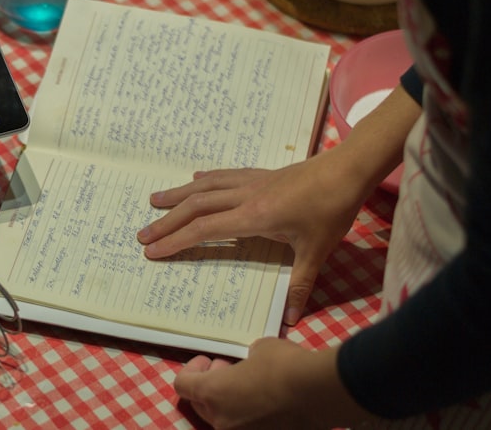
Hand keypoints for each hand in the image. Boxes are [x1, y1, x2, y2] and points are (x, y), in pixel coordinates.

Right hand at [138, 154, 364, 324]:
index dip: (176, 241)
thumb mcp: (317, 251)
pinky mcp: (260, 174)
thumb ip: (301, 283)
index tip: (153, 250)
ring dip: (177, 195)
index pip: (205, 230)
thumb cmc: (331, 210)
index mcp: (253, 216)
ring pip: (205, 187)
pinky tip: (194, 179)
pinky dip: (204, 180)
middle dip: (167, 221)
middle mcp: (244, 196)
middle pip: (196, 207)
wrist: (347, 170)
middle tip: (143, 234)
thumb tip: (292, 319)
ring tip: (154, 200)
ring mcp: (251, 182)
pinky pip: (223, 175)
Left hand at [174, 339, 369, 428]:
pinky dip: (252, 414)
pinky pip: (249, 426)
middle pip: (201, 404)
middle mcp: (222, 420)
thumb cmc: (282, 365)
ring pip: (225, 419)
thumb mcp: (260, 348)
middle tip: (229, 368)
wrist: (318, 392)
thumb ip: (247, 358)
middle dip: (211, 384)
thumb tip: (252, 360)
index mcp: (212, 394)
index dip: (191, 370)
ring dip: (230, 401)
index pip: (182, 385)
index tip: (209, 359)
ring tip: (252, 384)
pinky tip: (271, 400)